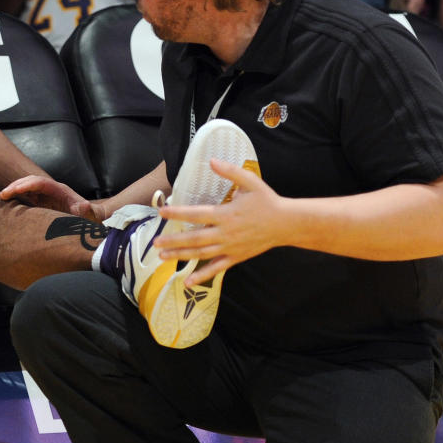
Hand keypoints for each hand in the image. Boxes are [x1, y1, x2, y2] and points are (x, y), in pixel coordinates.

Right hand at [0, 175, 100, 218]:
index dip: (27, 184)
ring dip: (14, 191)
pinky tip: (7, 206)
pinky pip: (27, 197)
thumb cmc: (90, 218)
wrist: (92, 219)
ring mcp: (46, 196)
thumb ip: (87, 211)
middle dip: (16, 186)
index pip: (40, 182)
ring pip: (27, 188)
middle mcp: (51, 190)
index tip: (14, 190)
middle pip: (30, 182)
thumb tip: (84, 205)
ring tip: (1, 199)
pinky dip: (17, 199)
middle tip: (2, 195)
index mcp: (60, 190)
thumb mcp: (89, 215)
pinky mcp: (42, 203)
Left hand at [153, 159, 285, 285]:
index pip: (197, 214)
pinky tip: (187, 282)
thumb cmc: (267, 201)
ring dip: (181, 255)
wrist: (286, 224)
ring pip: (201, 254)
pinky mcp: (235, 257)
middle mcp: (225, 233)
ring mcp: (230, 247)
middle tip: (156, 242)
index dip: (178, 213)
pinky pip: (216, 268)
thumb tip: (212, 160)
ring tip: (162, 256)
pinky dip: (202, 275)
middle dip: (174, 240)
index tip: (162, 212)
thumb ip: (231, 172)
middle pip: (195, 238)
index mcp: (226, 214)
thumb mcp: (251, 182)